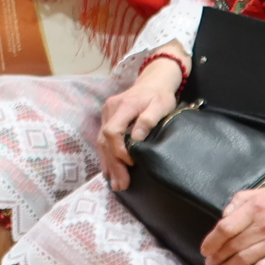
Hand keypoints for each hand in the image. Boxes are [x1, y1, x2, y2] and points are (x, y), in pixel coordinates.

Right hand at [97, 54, 183, 189]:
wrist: (152, 81)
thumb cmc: (159, 94)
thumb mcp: (161, 104)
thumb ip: (149, 119)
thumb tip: (137, 138)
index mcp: (123, 106)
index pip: (112, 131)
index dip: (119, 149)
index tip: (131, 162)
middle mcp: (110, 110)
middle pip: (105, 140)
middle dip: (113, 164)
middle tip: (122, 184)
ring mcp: (106, 115)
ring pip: (102, 143)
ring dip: (109, 164)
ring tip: (116, 184)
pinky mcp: (107, 119)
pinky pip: (103, 140)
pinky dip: (107, 157)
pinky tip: (109, 172)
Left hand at [200, 185, 264, 264]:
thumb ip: (241, 200)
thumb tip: (223, 216)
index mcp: (256, 208)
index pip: (225, 228)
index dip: (211, 241)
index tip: (205, 249)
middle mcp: (264, 226)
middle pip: (232, 246)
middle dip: (217, 258)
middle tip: (209, 264)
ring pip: (244, 260)